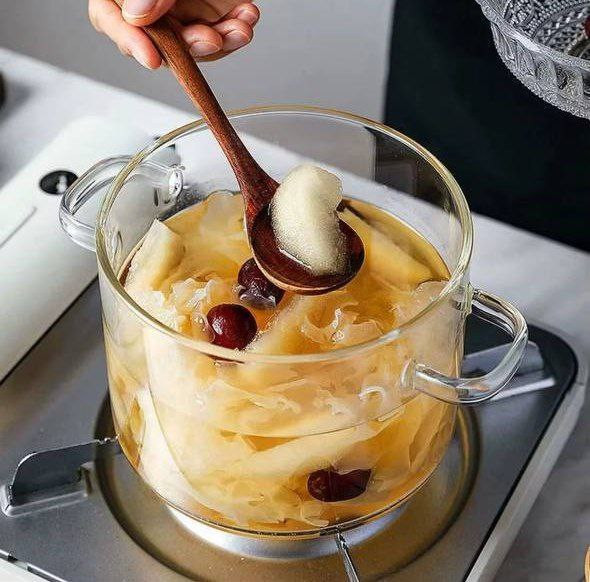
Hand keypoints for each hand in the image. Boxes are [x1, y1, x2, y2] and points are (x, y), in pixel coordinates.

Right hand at [89, 0, 258, 68]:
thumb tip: (136, 15)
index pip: (109, 16)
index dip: (128, 39)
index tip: (152, 58)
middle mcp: (149, 0)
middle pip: (158, 38)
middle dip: (189, 45)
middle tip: (212, 39)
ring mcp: (179, 7)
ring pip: (192, 42)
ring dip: (220, 41)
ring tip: (241, 27)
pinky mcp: (209, 12)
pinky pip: (220, 32)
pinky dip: (235, 28)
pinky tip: (247, 16)